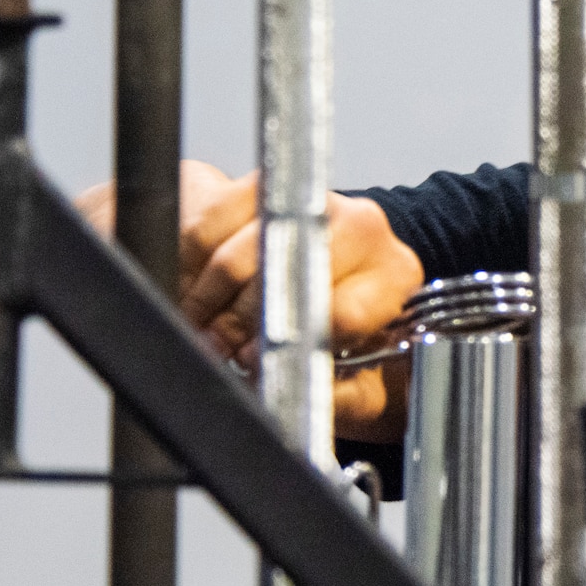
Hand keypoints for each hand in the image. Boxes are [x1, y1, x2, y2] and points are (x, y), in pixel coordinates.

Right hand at [76, 159, 422, 441]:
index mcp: (395, 276)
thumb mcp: (359, 386)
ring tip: (207, 322)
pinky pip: (206, 224)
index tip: (257, 361)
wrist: (336, 281)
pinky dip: (190, 262)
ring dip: (207, 297)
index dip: (290, 341)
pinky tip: (202, 286)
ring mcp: (314, 201)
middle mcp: (362, 228)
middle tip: (222, 347)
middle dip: (238, 322)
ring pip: (234, 253)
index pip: (340, 309)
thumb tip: (302, 393)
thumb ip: (339, 398)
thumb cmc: (350, 339)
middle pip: (278, 275)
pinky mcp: (267, 186)